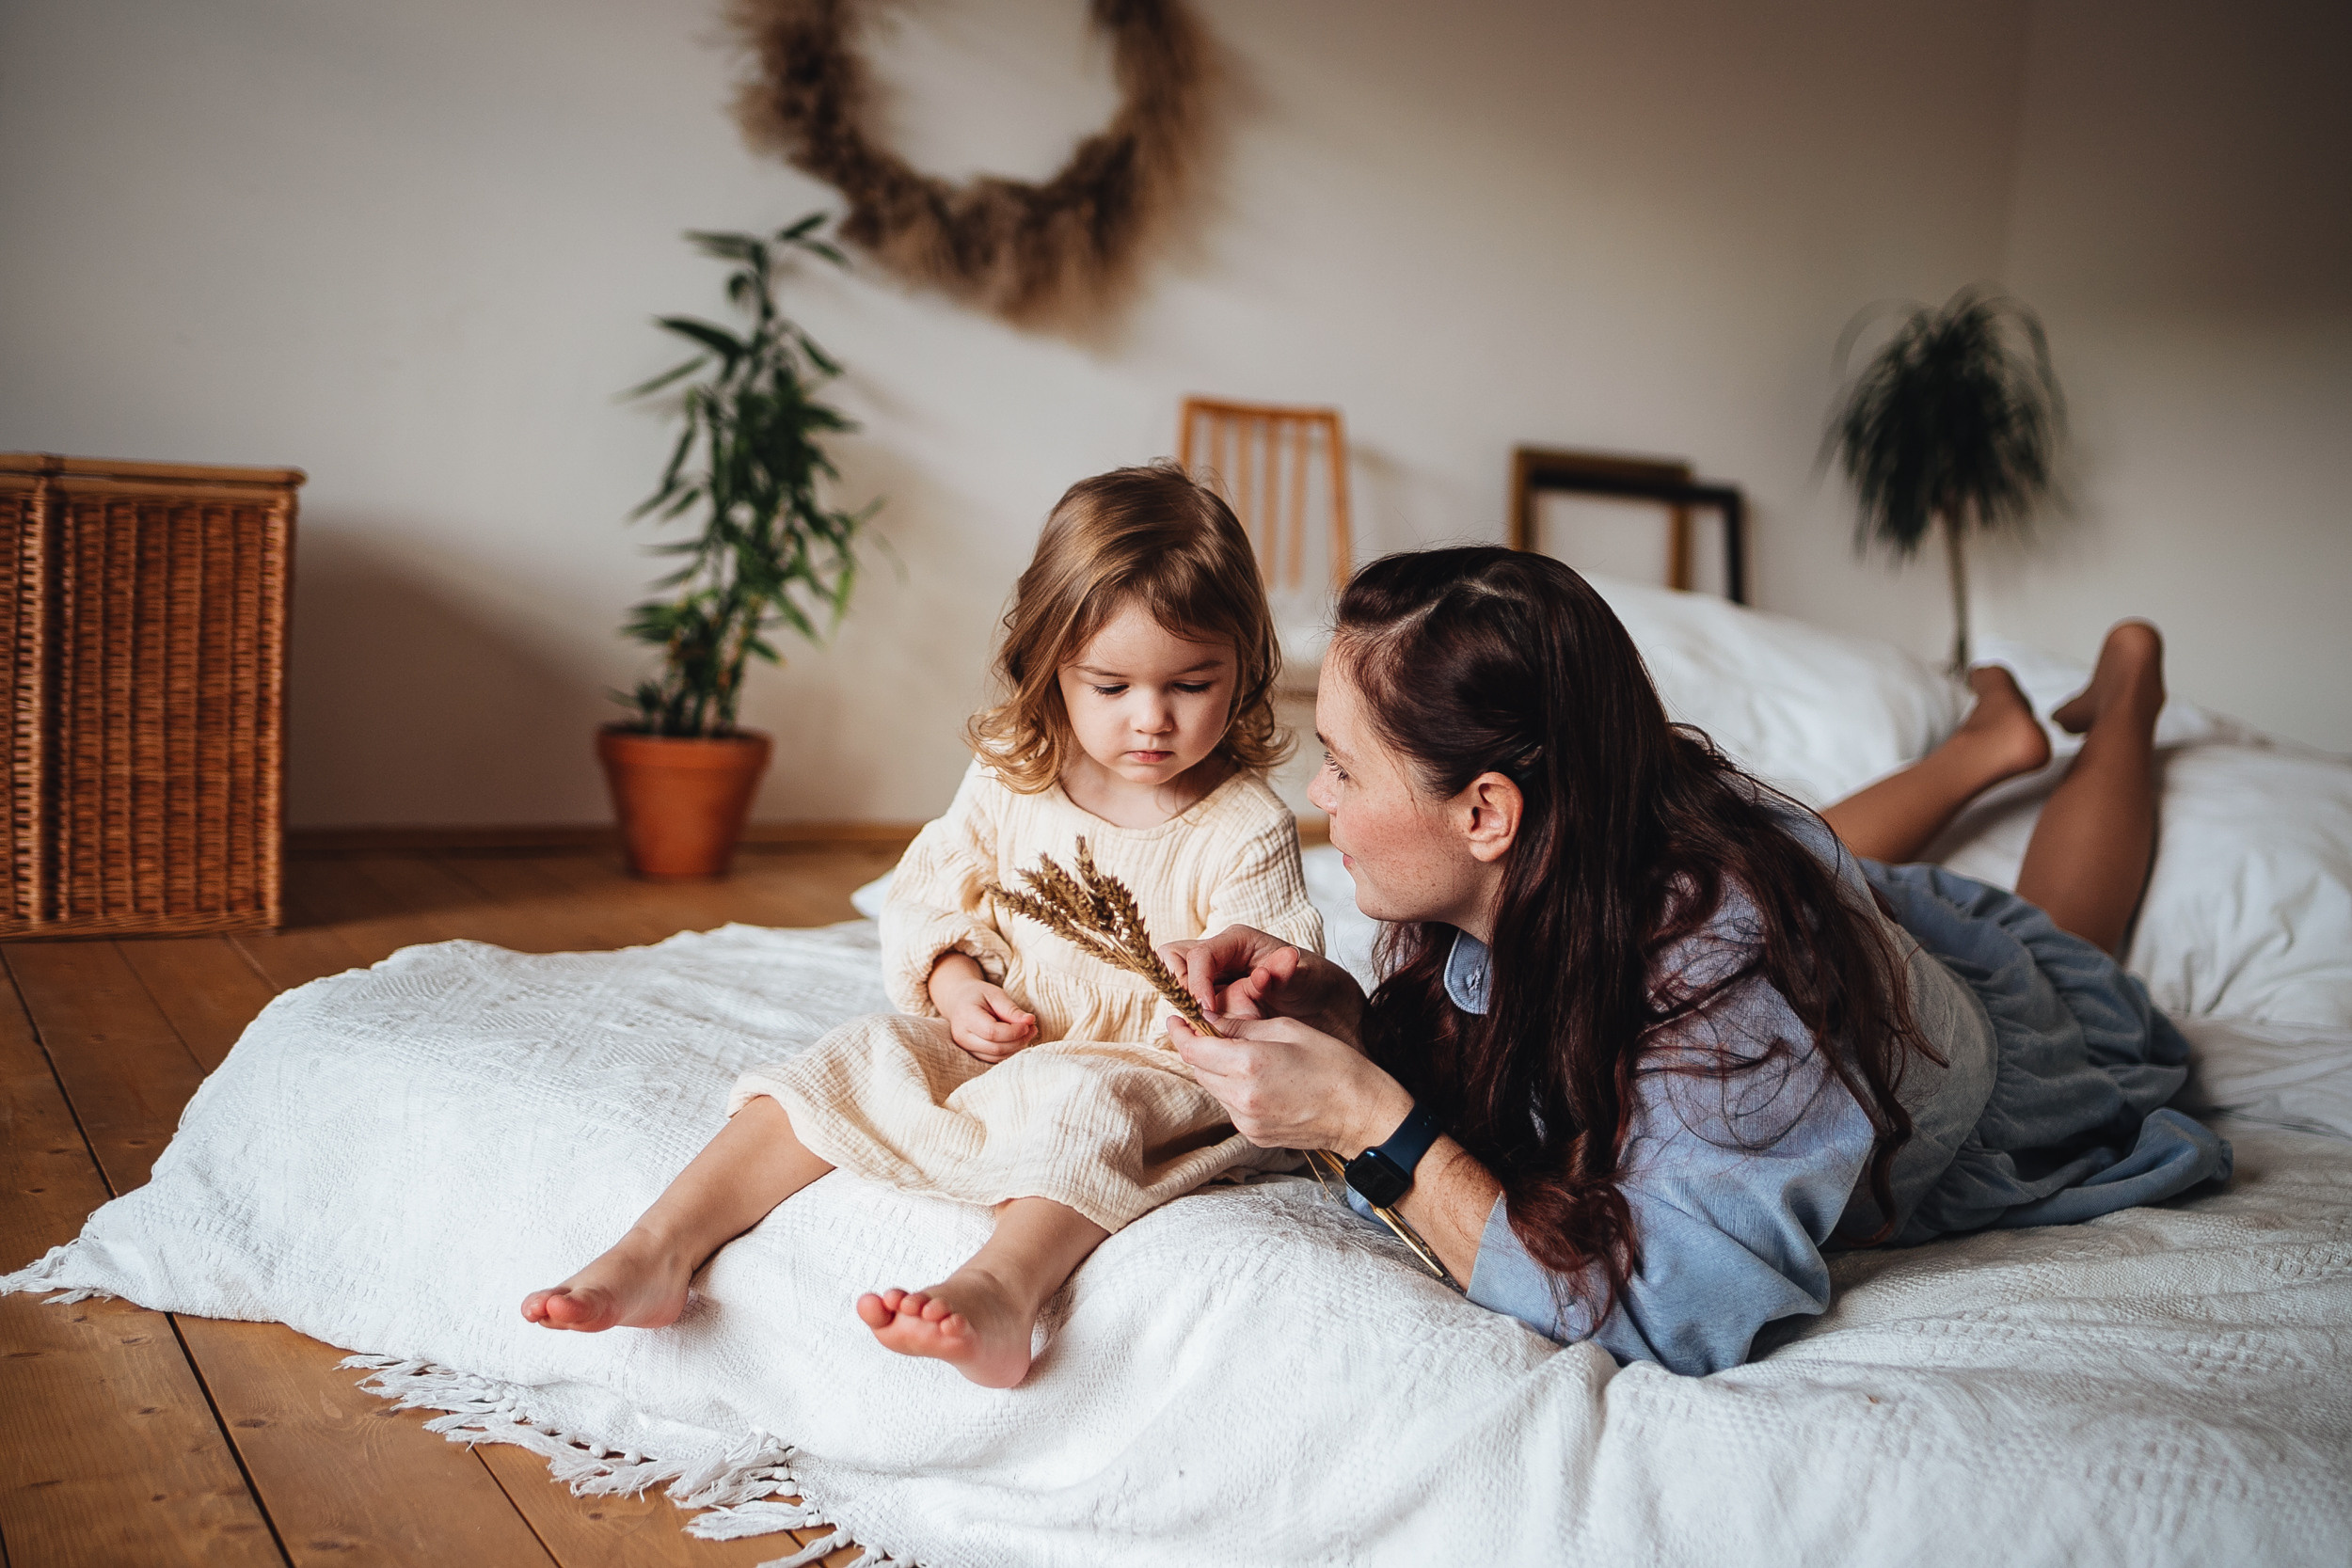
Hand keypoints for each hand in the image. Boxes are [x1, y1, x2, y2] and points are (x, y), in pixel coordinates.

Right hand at [928, 955, 1036, 1063]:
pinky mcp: (972, 1054)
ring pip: (996, 1056)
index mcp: (966, 1017)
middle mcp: (962, 1036)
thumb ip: (1011, 1009)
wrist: (958, 1001)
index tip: (1029, 1024)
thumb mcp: (995, 994)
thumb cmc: (978, 995)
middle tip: (1032, 1028)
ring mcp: (966, 1048)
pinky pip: (994, 1059)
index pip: (992, 1032)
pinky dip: (1009, 1051)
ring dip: (1016, 1047)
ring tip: (1027, 1032)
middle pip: (995, 1048)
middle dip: (1018, 1040)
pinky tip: (1017, 1039)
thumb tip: (1029, 1021)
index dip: (1013, 1031)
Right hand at [1159, 925, 1366, 1042]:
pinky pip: (1190, 1010)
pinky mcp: (1215, 1002)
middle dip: (1181, 990)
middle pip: (1174, 963)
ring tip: (1212, 1028)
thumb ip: (1284, 975)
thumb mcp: (1307, 979)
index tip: (1206, 1009)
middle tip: (1201, 1016)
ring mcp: (1214, 980)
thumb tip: (1263, 973)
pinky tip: (1217, 1037)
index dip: (1196, 981)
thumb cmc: (1318, 985)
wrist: (1330, 1009)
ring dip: (1187, 1009)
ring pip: (1177, 988)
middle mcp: (1220, 957)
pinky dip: (1197, 1024)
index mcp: (1237, 941)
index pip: (1197, 955)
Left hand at [1170, 1013, 1411, 1154]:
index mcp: (1249, 1065)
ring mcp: (1247, 1120)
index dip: (1180, 1033)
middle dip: (1198, 1048)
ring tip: (1239, 1053)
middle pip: (1198, 1070)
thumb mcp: (1289, 1030)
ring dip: (1216, 1069)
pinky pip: (1231, 1106)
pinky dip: (1233, 1089)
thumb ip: (1243, 1026)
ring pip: (1213, 1088)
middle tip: (1206, 1030)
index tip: (1177, 1019)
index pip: (1193, 1049)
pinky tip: (1257, 1078)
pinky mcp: (1254, 1135)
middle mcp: (1242, 1097)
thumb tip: (1210, 1020)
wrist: (1362, 1115)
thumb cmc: (1334, 1065)